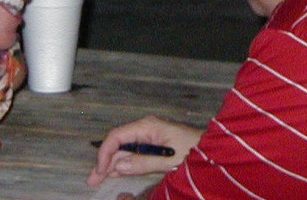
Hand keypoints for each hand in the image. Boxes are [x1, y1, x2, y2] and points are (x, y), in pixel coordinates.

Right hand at [86, 115, 202, 187]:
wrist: (212, 147)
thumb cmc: (194, 150)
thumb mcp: (169, 160)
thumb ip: (143, 162)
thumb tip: (118, 165)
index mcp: (148, 126)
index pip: (117, 136)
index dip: (105, 153)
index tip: (100, 171)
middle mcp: (146, 128)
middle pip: (118, 143)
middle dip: (104, 160)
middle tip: (93, 180)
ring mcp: (149, 135)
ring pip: (124, 148)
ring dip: (112, 163)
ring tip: (99, 179)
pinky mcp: (154, 142)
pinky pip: (134, 151)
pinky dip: (124, 162)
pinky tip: (115, 172)